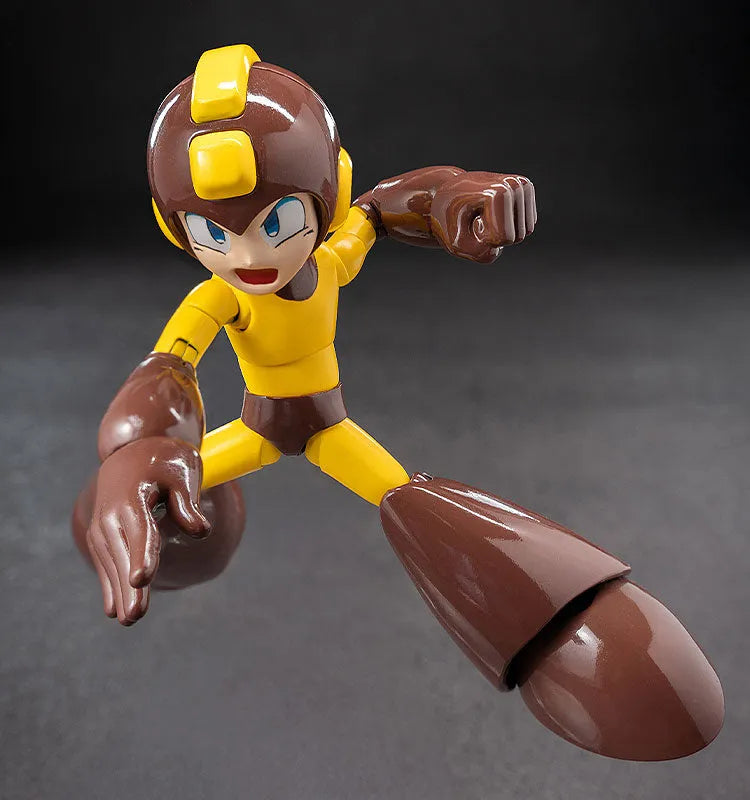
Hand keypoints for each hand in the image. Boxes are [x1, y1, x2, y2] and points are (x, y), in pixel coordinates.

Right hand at [86, 436, 209, 624]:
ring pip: (113, 563)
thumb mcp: (183, 472)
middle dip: (129, 587)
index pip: (140, 530)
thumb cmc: (165, 461)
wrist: (134, 449)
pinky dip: (110, 585)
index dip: (141, 556)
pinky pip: (106, 563)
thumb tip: (200, 532)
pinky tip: (114, 609)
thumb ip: (188, 503)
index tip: (141, 579)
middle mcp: (112, 514)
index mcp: (133, 496)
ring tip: (130, 619)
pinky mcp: (102, 534)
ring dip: (120, 592)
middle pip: (124, 554)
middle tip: (135, 616)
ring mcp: (103, 525)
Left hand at [430, 172, 536, 262]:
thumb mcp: (455, 242)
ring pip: (523, 232)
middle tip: (475, 217)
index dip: (484, 239)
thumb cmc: (450, 217)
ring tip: (484, 214)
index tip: (469, 221)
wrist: (450, 192)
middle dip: (494, 236)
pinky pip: (526, 227)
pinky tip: (494, 211)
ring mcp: (522, 185)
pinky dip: (509, 225)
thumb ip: (477, 253)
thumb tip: (497, 249)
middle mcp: (514, 184)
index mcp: (497, 192)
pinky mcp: (527, 190)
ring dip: (502, 231)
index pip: (505, 238)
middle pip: (516, 237)